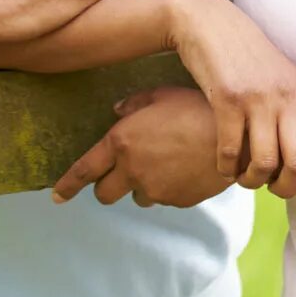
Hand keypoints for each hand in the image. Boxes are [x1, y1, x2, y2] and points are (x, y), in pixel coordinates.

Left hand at [51, 87, 230, 207]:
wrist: (237, 137)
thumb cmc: (199, 108)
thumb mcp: (163, 94)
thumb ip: (135, 104)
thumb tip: (118, 110)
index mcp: (122, 142)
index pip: (84, 170)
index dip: (67, 186)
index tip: (58, 197)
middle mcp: (132, 170)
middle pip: (105, 194)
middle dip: (108, 187)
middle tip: (121, 175)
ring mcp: (155, 189)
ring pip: (138, 197)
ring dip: (143, 186)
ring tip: (167, 164)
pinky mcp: (177, 201)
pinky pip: (165, 199)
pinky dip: (170, 188)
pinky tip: (187, 168)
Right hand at [165, 0, 295, 194]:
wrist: (213, 25)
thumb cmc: (251, 59)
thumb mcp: (285, 80)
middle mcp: (288, 97)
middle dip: (289, 187)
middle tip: (278, 190)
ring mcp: (258, 99)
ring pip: (264, 162)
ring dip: (253, 181)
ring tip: (247, 179)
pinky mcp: (228, 100)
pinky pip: (231, 152)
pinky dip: (227, 168)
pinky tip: (226, 166)